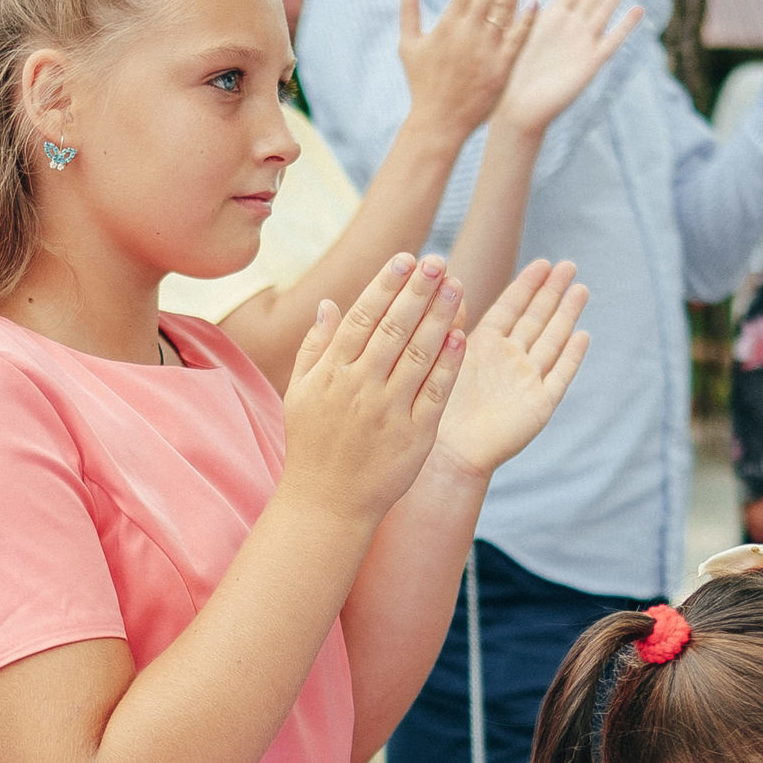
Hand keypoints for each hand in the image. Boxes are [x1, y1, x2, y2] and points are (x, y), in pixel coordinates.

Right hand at [279, 253, 466, 524]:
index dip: (386, 286)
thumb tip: (331, 302)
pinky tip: (461, 335)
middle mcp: (360, 388)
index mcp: (331, 373)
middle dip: (418, 291)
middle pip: (394, 329)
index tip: (406, 259)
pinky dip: (449, 364)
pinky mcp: (414, 435)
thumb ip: (316, 346)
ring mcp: (389, 411)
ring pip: (419, 354)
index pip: (362, 318)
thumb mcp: (300, 393)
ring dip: (440, 317)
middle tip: (439, 261)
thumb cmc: (312, 445)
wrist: (328, 503)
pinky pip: (436, 392)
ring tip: (457, 286)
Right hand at [396, 0, 531, 145]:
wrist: (438, 124)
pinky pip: (517, 39)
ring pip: (505, 6)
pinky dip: (526, 20)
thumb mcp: (409, 46)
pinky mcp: (502, 68)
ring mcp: (487, 49)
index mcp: (448, 23)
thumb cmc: (422, 85)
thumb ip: (408, 10)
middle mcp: (469, 32)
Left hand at [431, 259, 591, 476]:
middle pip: (536, 320)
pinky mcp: (538, 406)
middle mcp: (507, 361)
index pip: (510, 309)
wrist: (446, 453)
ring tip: (581, 289)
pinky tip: (582, 336)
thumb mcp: (438, 357)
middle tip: (569, 265)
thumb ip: (449, 322)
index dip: (526, 286)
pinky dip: (571, 356)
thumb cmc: (433, 409)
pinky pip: (559, 376)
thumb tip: (449, 281)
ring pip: (551, 341)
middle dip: (552, 292)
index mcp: (483, 348)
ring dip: (567, 316)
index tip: (543, 262)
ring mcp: (525, 382)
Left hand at [495, 0, 644, 134]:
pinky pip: (610, 42)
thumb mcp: (518, 32)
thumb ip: (525, 8)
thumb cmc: (512, 73)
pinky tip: (637, 10)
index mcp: (552, 16)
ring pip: (605, 9)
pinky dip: (623, 27)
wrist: (518, 108)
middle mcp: (571, 26)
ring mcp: (583, 44)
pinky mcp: (589, 64)